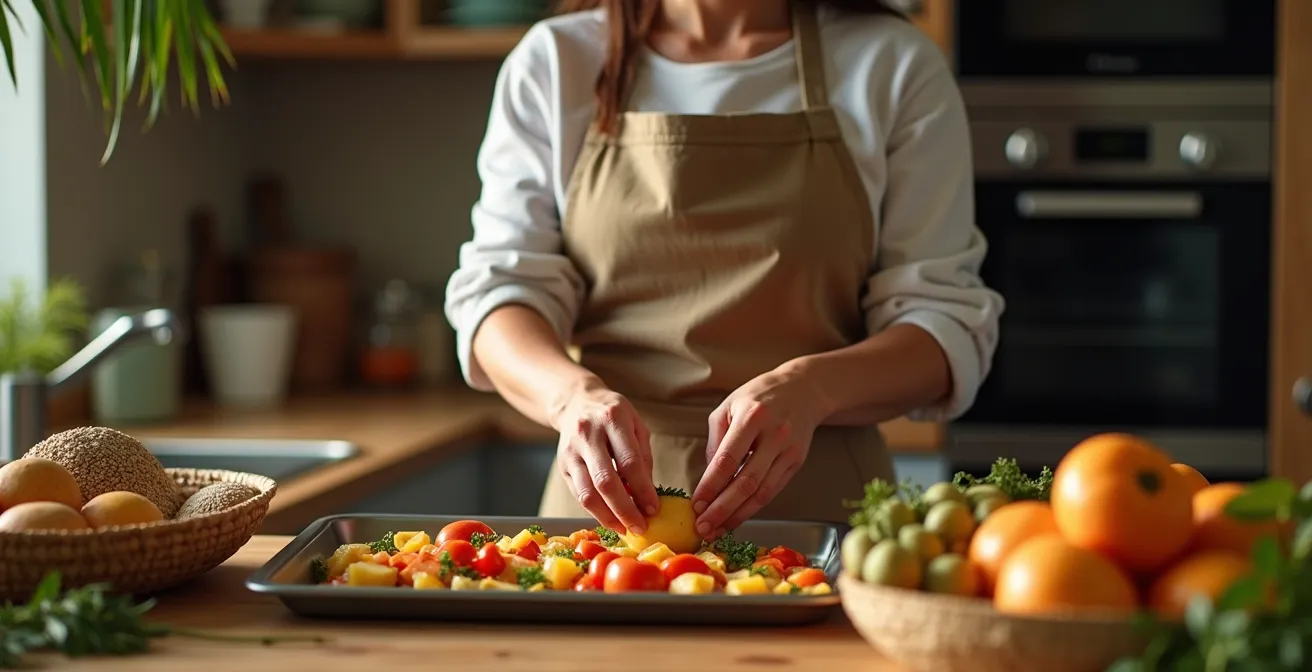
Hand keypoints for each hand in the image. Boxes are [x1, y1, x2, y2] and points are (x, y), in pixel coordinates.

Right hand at [549, 378, 659, 533]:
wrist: (576, 402)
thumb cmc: (613, 415)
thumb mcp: (636, 424)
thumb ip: (643, 456)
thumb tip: (648, 494)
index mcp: (612, 419)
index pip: (629, 461)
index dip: (642, 489)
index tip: (653, 509)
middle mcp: (588, 434)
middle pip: (606, 481)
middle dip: (625, 509)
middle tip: (640, 527)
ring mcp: (571, 451)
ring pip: (587, 493)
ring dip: (607, 516)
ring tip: (624, 528)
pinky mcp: (562, 465)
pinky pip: (579, 494)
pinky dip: (595, 511)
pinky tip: (610, 518)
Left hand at [691, 365, 827, 537]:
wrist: (804, 389)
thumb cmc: (759, 396)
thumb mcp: (729, 406)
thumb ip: (716, 440)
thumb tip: (707, 478)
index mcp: (752, 417)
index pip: (727, 459)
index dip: (710, 486)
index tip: (696, 505)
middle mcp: (774, 435)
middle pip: (746, 482)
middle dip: (722, 509)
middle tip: (703, 527)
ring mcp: (788, 451)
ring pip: (761, 492)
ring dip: (737, 515)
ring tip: (717, 530)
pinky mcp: (797, 462)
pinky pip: (773, 490)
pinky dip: (753, 508)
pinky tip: (737, 517)